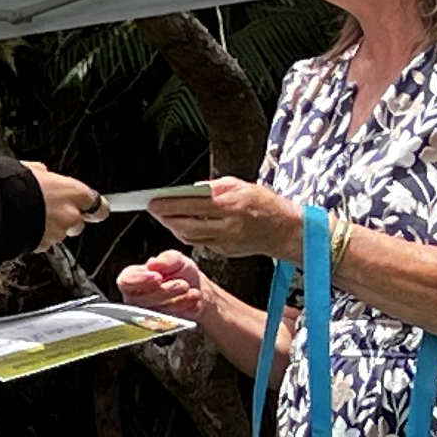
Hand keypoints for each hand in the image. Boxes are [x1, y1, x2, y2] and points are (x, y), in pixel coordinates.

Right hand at [24, 164, 97, 243]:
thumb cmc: (15, 185)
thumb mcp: (32, 170)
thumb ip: (46, 176)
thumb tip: (43, 174)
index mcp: (74, 192)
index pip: (98, 205)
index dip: (95, 208)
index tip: (95, 209)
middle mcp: (70, 216)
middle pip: (78, 223)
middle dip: (68, 220)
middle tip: (52, 211)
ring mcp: (56, 233)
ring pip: (58, 234)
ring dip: (48, 227)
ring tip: (30, 216)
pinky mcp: (41, 246)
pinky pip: (42, 242)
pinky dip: (35, 236)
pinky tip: (24, 226)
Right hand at [115, 250, 215, 319]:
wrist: (195, 289)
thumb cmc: (180, 272)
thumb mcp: (176, 259)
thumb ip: (166, 259)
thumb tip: (154, 263)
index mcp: (132, 278)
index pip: (126, 281)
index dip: (140, 280)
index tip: (158, 277)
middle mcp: (134, 297)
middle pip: (141, 300)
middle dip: (164, 292)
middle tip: (183, 284)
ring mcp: (144, 314)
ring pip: (155, 313)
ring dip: (175, 301)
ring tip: (190, 290)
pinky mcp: (157, 326)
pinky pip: (167, 322)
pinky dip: (182, 309)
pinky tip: (192, 300)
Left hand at [145, 175, 303, 259]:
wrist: (284, 229)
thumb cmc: (264, 204)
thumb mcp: (239, 185)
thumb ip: (212, 188)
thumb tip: (188, 190)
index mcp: (230, 204)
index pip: (190, 204)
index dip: (168, 204)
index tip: (152, 201)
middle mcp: (227, 225)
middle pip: (185, 224)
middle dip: (165, 217)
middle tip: (154, 209)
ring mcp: (225, 241)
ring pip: (189, 236)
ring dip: (174, 226)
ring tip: (166, 216)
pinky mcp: (224, 251)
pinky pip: (200, 242)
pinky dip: (188, 233)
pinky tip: (184, 224)